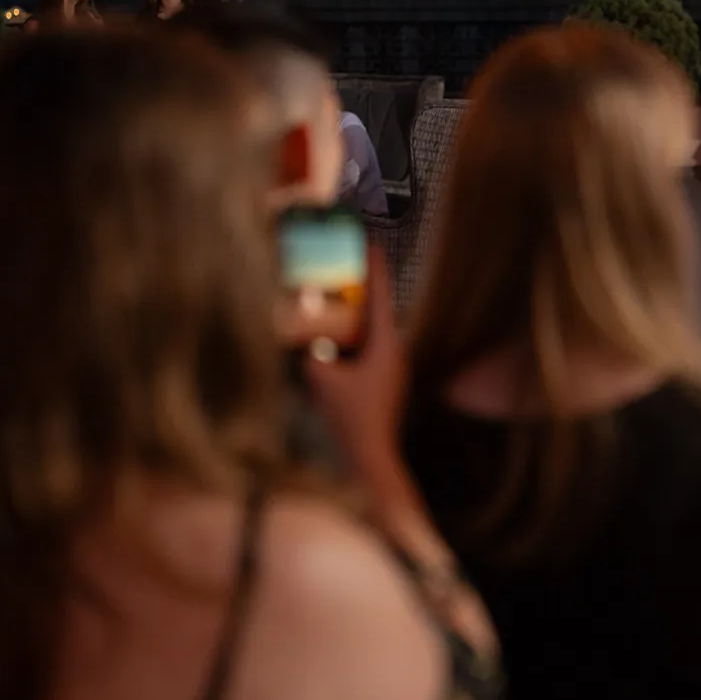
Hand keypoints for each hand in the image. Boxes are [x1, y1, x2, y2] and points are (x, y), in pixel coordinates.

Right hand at [299, 245, 406, 460]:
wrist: (370, 456)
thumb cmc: (349, 417)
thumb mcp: (321, 379)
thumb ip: (311, 353)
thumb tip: (304, 338)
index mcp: (386, 344)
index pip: (381, 296)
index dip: (375, 268)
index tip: (371, 243)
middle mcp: (396, 351)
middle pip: (379, 311)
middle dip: (363, 289)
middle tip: (346, 266)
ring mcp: (394, 368)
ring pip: (374, 332)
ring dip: (357, 317)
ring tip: (337, 301)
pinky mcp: (386, 381)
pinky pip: (370, 350)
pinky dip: (355, 339)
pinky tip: (338, 341)